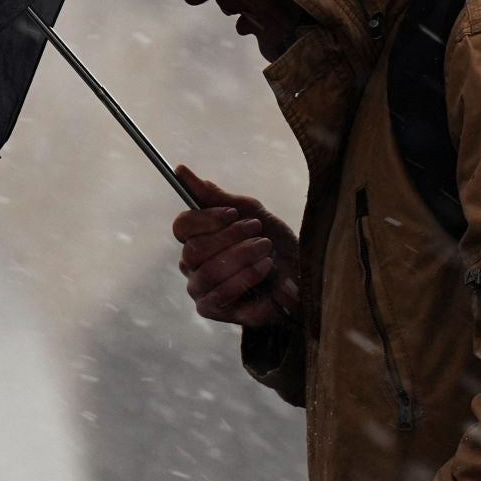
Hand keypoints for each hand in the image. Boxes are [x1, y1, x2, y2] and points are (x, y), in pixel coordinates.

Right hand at [171, 164, 298, 329]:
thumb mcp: (249, 212)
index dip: (206, 219)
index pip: (181, 226)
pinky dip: (245, 278)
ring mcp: (200, 288)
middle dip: (231, 238)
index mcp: (197, 238)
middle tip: (259, 233)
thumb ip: (215, 196)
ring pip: (207, 271)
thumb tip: (180, 170)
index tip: (233, 213)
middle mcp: (192, 264)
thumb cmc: (273, 243)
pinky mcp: (212, 309)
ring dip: (242, 257)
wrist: (300, 274)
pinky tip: (264, 269)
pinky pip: (218, 294)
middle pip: (193, 249)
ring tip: (266, 251)